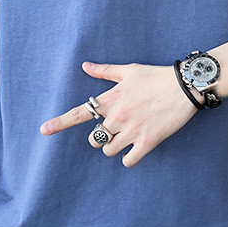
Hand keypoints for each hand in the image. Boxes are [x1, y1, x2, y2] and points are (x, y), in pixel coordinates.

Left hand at [39, 61, 200, 166]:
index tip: (44, 130)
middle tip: (115, 129)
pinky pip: (128, 160)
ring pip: (108, 150)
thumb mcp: (128, 70)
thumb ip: (104, 71)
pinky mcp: (147, 141)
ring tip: (126, 138)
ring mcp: (131, 131)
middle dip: (101, 136)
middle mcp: (117, 117)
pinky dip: (128, 158)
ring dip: (113, 147)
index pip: (79, 113)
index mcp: (110, 99)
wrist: (184, 86)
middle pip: (94, 139)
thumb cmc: (155, 76)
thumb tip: (85, 66)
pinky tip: (134, 150)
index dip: (59, 123)